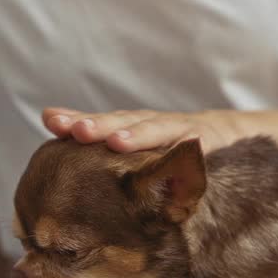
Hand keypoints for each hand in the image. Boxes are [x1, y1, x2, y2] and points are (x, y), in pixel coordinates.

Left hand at [42, 107, 246, 153]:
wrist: (226, 138)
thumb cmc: (169, 155)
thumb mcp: (135, 156)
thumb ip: (99, 156)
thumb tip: (51, 156)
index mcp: (129, 131)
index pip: (98, 124)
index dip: (75, 121)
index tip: (51, 121)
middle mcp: (151, 126)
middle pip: (122, 122)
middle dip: (100, 126)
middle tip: (77, 131)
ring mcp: (179, 132)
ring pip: (156, 131)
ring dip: (137, 136)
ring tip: (117, 143)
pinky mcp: (206, 142)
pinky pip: (195, 148)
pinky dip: (189, 148)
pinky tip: (185, 148)